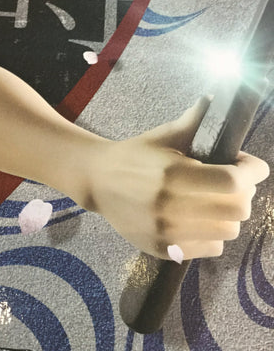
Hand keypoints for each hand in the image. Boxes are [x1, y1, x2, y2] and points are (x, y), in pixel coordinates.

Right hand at [84, 98, 269, 258]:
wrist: (97, 182)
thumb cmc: (134, 155)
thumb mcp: (163, 136)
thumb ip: (194, 121)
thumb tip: (216, 101)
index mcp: (174, 173)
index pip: (233, 181)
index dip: (254, 172)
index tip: (253, 166)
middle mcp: (171, 206)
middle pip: (238, 209)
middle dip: (245, 193)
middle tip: (235, 185)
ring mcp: (167, 231)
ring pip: (228, 231)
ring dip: (230, 215)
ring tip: (218, 204)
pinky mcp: (163, 248)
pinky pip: (211, 249)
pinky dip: (213, 235)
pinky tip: (201, 221)